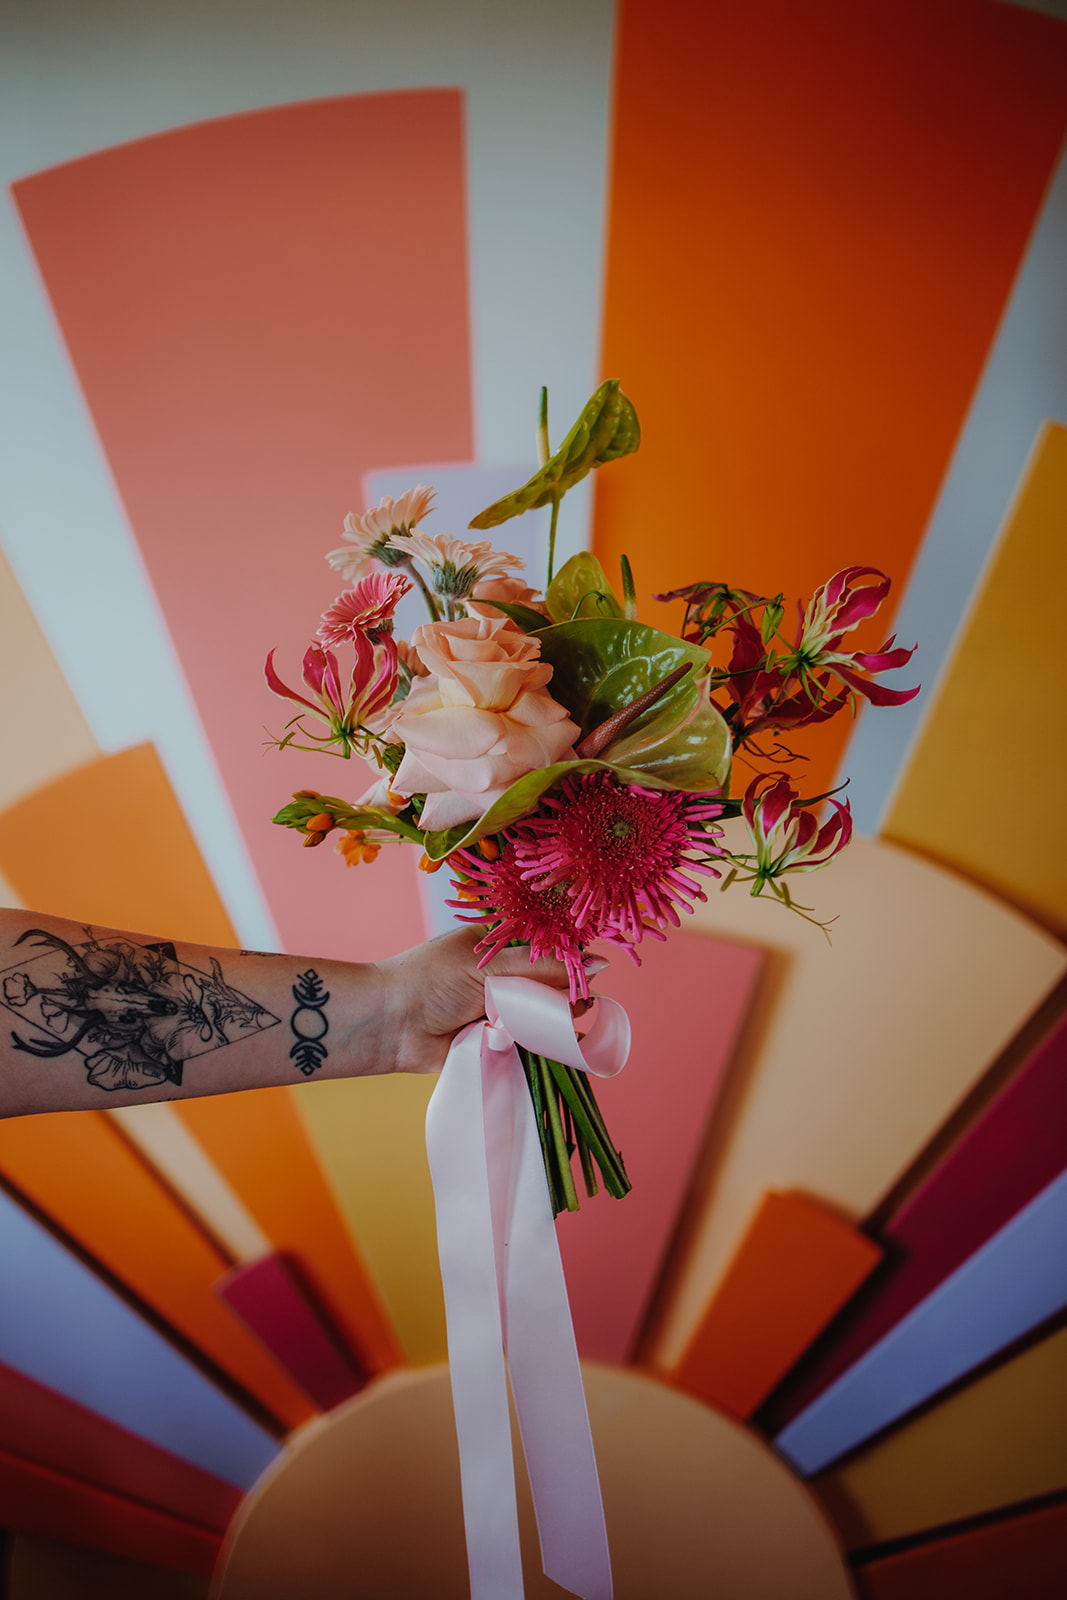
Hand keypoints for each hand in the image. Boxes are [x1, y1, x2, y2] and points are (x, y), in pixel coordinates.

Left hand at [373, 927, 596, 1074]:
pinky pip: (526, 1043)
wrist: (389, 1025)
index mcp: (496, 946)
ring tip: (561, 1024)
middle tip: (578, 1003)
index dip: (570, 961)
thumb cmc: (431, 980)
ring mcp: (496, 1010)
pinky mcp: (493, 1042)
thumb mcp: (489, 965)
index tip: (592, 974)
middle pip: (548, 985)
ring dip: (551, 1022)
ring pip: (540, 1016)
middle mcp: (498, 977)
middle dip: (564, 995)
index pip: (546, 950)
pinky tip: (552, 1045)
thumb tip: (598, 963)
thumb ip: (543, 966)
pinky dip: (538, 1044)